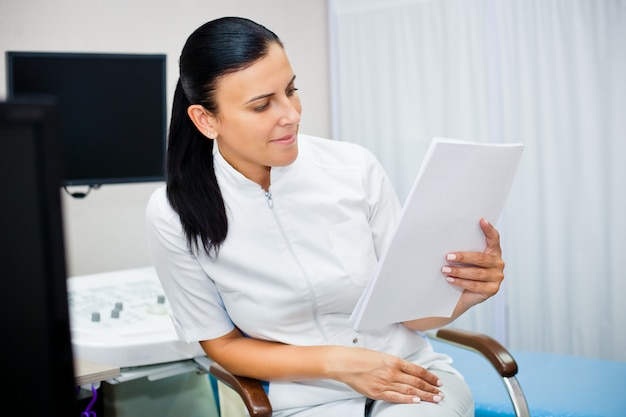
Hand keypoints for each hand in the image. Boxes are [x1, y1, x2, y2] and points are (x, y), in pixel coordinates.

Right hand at [328, 346, 443, 403]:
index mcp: (394, 360)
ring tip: (435, 399)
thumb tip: (407, 370)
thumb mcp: (381, 355)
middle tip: (441, 393)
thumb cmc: (360, 357)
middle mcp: (392, 372)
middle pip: (417, 381)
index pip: (418, 370)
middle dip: (431, 388)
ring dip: (424, 395)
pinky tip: (417, 401)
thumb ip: (395, 364)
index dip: (430, 376)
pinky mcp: (377, 392)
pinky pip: (396, 397)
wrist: (344, 362)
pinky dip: (407, 399)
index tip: (438, 381)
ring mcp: (385, 383)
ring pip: (410, 390)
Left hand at [442, 218, 504, 309]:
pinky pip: (474, 285)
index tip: (481, 220)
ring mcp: (497, 277)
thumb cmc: (465, 271)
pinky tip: (450, 279)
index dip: (489, 229)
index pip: (494, 238)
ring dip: (458, 271)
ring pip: (476, 273)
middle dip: (462, 257)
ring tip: (444, 270)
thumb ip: (465, 249)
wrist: (466, 295)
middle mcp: (498, 263)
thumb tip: (447, 238)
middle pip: (480, 258)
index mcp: (494, 252)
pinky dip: (460, 282)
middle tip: (447, 257)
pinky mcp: (492, 289)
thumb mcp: (467, 259)